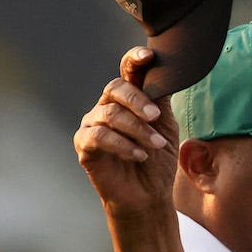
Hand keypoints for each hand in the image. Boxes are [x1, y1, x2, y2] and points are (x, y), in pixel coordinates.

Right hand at [74, 49, 177, 218]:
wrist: (148, 195)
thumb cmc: (156, 159)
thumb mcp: (165, 127)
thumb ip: (161, 100)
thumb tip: (167, 71)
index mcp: (128, 98)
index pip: (127, 71)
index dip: (134, 60)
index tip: (148, 56)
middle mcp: (107, 106)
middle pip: (115, 88)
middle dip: (137, 100)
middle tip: (155, 117)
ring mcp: (93, 124)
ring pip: (110, 114)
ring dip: (136, 129)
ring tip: (154, 145)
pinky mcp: (84, 145)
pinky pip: (99, 137)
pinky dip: (121, 145)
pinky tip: (138, 155)